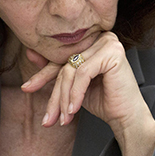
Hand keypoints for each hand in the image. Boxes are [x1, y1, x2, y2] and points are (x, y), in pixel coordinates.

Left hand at [22, 32, 154, 155]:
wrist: (127, 117)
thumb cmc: (105, 100)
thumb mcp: (74, 86)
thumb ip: (57, 69)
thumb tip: (30, 53)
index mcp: (93, 41)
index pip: (62, 57)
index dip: (43, 74)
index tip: (27, 88)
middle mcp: (101, 38)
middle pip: (66, 65)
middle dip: (55, 95)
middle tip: (48, 117)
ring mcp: (108, 43)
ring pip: (71, 70)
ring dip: (64, 98)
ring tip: (63, 118)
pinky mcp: (112, 53)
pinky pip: (83, 73)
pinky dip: (75, 94)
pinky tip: (74, 110)